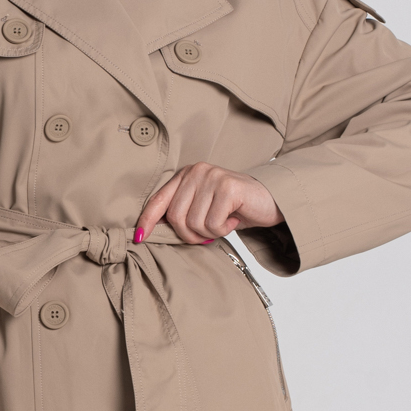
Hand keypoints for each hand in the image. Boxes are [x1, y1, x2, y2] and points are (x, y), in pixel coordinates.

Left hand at [136, 164, 281, 244]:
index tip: (140, 239)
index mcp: (186, 175)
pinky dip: (223, 229)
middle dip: (189, 235)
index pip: (158, 200)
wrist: (270, 201)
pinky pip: (212, 223)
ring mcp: (212, 176)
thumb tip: (150, 232)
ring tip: (223, 222)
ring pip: (194, 223)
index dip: (147, 221)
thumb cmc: (235, 207)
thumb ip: (181, 212)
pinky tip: (233, 219)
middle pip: (175, 217)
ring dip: (208, 233)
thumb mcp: (203, 207)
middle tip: (207, 233)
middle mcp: (196, 171)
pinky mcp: (227, 187)